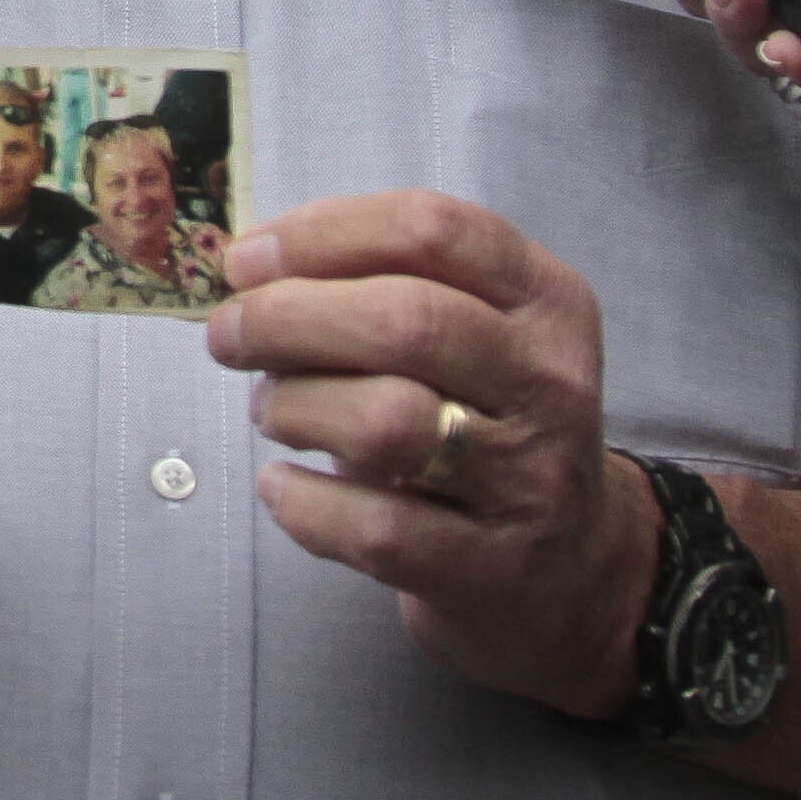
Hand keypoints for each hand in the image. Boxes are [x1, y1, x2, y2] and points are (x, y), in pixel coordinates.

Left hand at [208, 191, 648, 719]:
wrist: (570, 569)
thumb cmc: (485, 425)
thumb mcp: (472, 335)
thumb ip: (383, 286)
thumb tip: (251, 268)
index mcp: (546, 300)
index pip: (433, 231)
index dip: (323, 234)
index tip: (249, 258)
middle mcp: (548, 382)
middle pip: (406, 320)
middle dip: (289, 317)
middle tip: (230, 333)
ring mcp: (526, 480)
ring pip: (389, 420)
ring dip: (297, 406)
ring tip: (272, 411)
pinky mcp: (489, 568)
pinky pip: (375, 527)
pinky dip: (304, 504)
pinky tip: (283, 489)